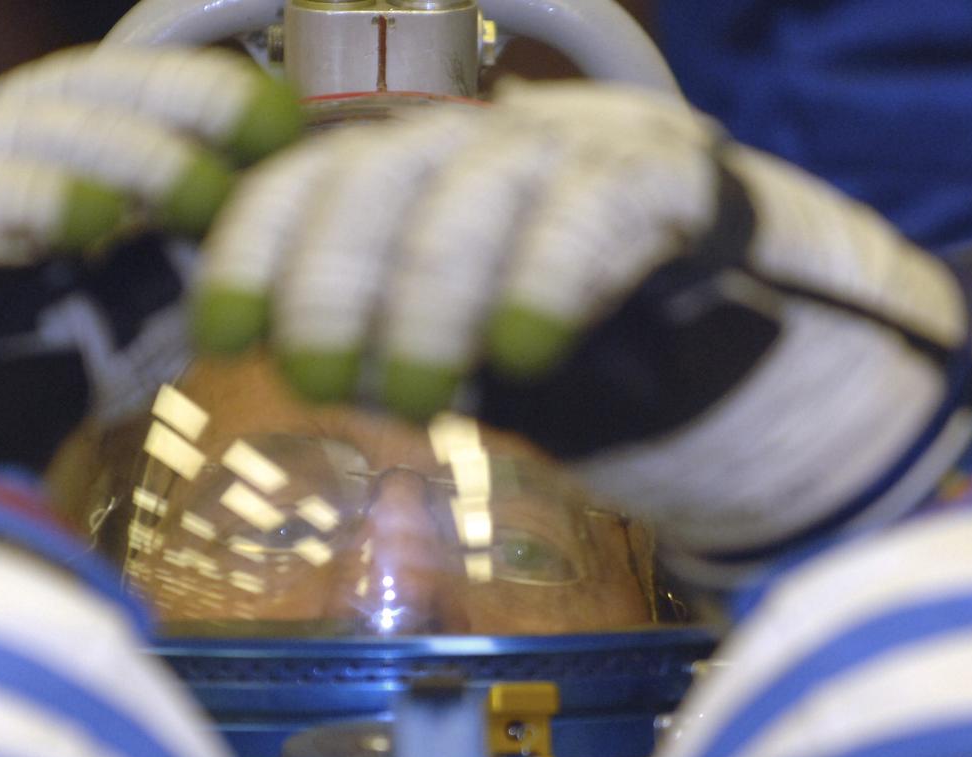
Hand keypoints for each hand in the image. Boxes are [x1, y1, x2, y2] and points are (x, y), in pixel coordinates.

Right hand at [0, 45, 301, 482]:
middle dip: (171, 107)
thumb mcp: (130, 326)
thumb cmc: (17, 379)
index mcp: (39, 163)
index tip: (277, 119)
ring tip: (194, 185)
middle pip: (70, 96)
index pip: (116, 94)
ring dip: (113, 154)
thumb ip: (184, 276)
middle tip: (253, 137)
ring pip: (9, 134)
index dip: (196, 93)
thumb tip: (262, 230)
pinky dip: (19, 204)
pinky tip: (86, 217)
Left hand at [192, 82, 971, 582]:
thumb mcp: (462, 361)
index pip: (315, 178)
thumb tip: (285, 362)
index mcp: (432, 174)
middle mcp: (498, 140)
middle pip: (382, 172)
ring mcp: (588, 148)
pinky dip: (549, 279)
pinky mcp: (679, 178)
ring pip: (480, 188)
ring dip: (427, 299)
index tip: (221, 337)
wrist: (749, 359)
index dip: (256, 247)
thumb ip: (384, 351)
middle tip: (314, 380)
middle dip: (332, 280)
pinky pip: (599, 209)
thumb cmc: (587, 367)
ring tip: (413, 400)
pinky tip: (522, 351)